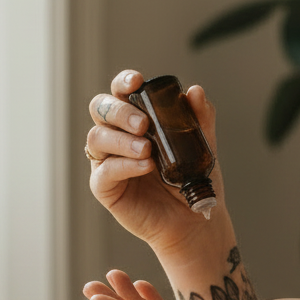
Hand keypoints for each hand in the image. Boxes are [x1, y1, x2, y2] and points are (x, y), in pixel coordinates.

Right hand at [86, 70, 228, 256]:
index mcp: (136, 119)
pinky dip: (124, 165)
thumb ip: (200, 118)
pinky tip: (146, 166)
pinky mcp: (105, 188)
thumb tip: (195, 91)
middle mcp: (117, 136)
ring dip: (121, 140)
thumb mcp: (202, 145)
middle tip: (143, 123)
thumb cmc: (193, 179)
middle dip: (118, 111)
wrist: (195, 218)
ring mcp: (108, 161)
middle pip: (99, 109)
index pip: (120, 92)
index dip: (123, 82)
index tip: (137, 81)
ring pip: (97, 138)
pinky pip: (104, 171)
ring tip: (148, 149)